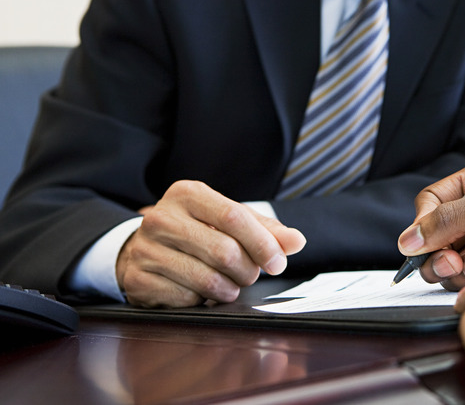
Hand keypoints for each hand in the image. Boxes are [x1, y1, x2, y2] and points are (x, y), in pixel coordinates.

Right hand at [117, 180, 305, 307]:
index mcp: (187, 194)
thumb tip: (297, 241)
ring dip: (229, 289)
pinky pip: (187, 299)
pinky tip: (199, 290)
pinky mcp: (139, 279)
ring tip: (229, 284)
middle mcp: (161, 217)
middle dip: (247, 270)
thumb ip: (265, 230)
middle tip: (249, 274)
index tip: (277, 262)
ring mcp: (146, 249)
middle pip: (224, 251)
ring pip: (208, 279)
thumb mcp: (228, 221)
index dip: (262, 243)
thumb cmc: (195, 232)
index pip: (234, 217)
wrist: (140, 249)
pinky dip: (202, 300)